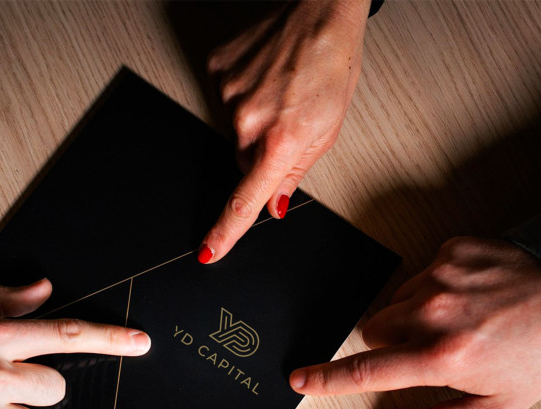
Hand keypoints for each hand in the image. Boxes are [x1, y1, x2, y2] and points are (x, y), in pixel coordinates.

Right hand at [198, 0, 370, 263]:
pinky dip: (241, 97)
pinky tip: (264, 80)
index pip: (245, 201)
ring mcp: (228, 94)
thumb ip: (294, 175)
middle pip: (243, 163)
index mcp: (281, 141)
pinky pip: (223, 102)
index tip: (208, 252)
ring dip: (254, 123)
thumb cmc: (332, 69)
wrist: (321, 14)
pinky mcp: (216, 71)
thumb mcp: (327, 132)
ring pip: (233, 133)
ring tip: (280, 94)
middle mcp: (248, 120)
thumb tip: (273, 206)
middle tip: (287, 124)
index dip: (225, 232)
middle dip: (262, 154)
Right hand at [289, 237, 540, 408]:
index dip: (327, 379)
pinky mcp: (452, 249)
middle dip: (393, 343)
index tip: (299, 380)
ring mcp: (443, 275)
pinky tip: (471, 294)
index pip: (368, 371)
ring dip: (415, 314)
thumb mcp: (499, 406)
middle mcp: (436, 312)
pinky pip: (421, 273)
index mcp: (444, 357)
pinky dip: (437, 287)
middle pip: (375, 330)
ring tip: (461, 319)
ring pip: (396, 302)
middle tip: (433, 348)